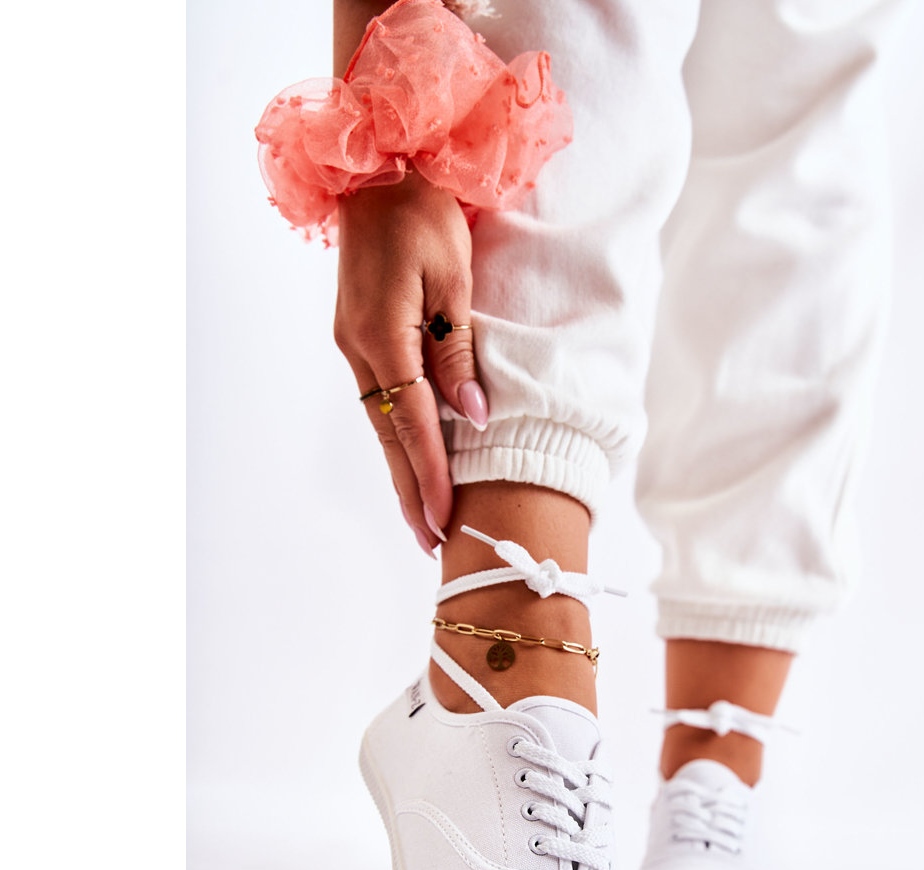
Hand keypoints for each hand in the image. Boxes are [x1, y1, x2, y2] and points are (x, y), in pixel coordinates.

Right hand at [333, 173, 488, 554]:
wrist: (377, 173)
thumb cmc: (423, 215)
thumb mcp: (453, 278)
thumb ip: (457, 349)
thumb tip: (471, 413)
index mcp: (383, 335)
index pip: (414, 422)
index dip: (433, 474)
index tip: (445, 517)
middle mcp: (360, 349)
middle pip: (390, 437)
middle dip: (411, 492)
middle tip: (429, 542)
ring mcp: (353, 346)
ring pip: (381, 425)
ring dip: (401, 473)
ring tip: (420, 519)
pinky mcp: (358, 339)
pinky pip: (379, 402)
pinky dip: (395, 440)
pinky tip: (408, 463)